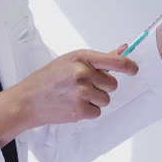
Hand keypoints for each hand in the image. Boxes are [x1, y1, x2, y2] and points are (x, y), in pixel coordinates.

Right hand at [0, 47, 137, 146]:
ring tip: (76, 95)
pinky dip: (88, 110)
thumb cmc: (48, 78)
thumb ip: (100, 57)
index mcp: (81, 57)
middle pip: (112, 84)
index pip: (115, 62)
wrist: (28, 100)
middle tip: (84, 85)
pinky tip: (73, 104)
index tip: (133, 70)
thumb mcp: (71, 60)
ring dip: (95, 100)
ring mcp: (80, 92)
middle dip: (102, 87)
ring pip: (106, 99)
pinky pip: (97, 112)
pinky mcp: (79, 109)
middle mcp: (82, 73)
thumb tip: (123, 49)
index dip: (129, 67)